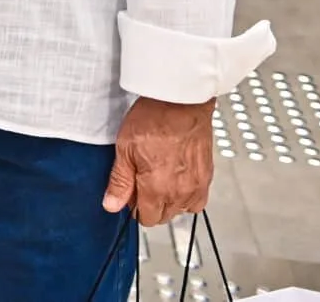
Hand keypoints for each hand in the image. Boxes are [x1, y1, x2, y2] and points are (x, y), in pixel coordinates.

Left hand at [103, 97, 214, 225]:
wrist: (181, 101)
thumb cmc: (154, 119)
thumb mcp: (125, 149)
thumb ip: (120, 182)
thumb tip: (112, 204)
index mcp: (158, 188)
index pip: (146, 218)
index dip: (134, 207)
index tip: (130, 193)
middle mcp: (181, 192)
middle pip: (164, 216)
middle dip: (151, 204)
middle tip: (142, 180)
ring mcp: (197, 185)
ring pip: (181, 208)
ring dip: (169, 200)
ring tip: (159, 176)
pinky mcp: (207, 175)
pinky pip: (198, 198)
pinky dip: (187, 194)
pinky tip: (177, 178)